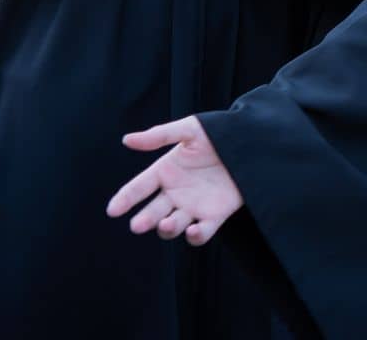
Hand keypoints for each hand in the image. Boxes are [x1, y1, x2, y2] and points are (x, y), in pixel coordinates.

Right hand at [106, 116, 243, 245]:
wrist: (253, 143)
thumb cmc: (219, 133)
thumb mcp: (190, 130)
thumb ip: (160, 136)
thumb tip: (126, 140)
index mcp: (166, 171)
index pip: (139, 188)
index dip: (125, 199)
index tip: (113, 210)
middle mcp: (176, 192)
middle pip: (153, 211)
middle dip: (144, 219)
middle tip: (138, 224)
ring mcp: (194, 205)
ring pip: (172, 225)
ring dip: (166, 229)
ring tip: (165, 223)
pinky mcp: (215, 215)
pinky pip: (201, 232)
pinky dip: (195, 236)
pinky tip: (193, 229)